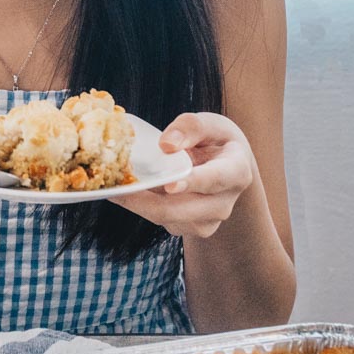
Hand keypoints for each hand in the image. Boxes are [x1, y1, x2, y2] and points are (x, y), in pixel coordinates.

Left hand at [109, 112, 256, 238]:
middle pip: (181, 209)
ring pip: (165, 217)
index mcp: (236, 172)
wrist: (226, 168)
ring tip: (117, 184)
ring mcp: (207, 221)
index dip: (193, 183)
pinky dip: (141, 205)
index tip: (170, 185)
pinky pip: (160, 220)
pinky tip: (130, 189)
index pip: (215, 179)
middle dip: (145, 200)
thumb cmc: (216, 142)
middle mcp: (224, 203)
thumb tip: (166, 145)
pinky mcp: (189, 229)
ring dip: (138, 203)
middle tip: (116, 185)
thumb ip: (190, 127)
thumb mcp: (210, 124)